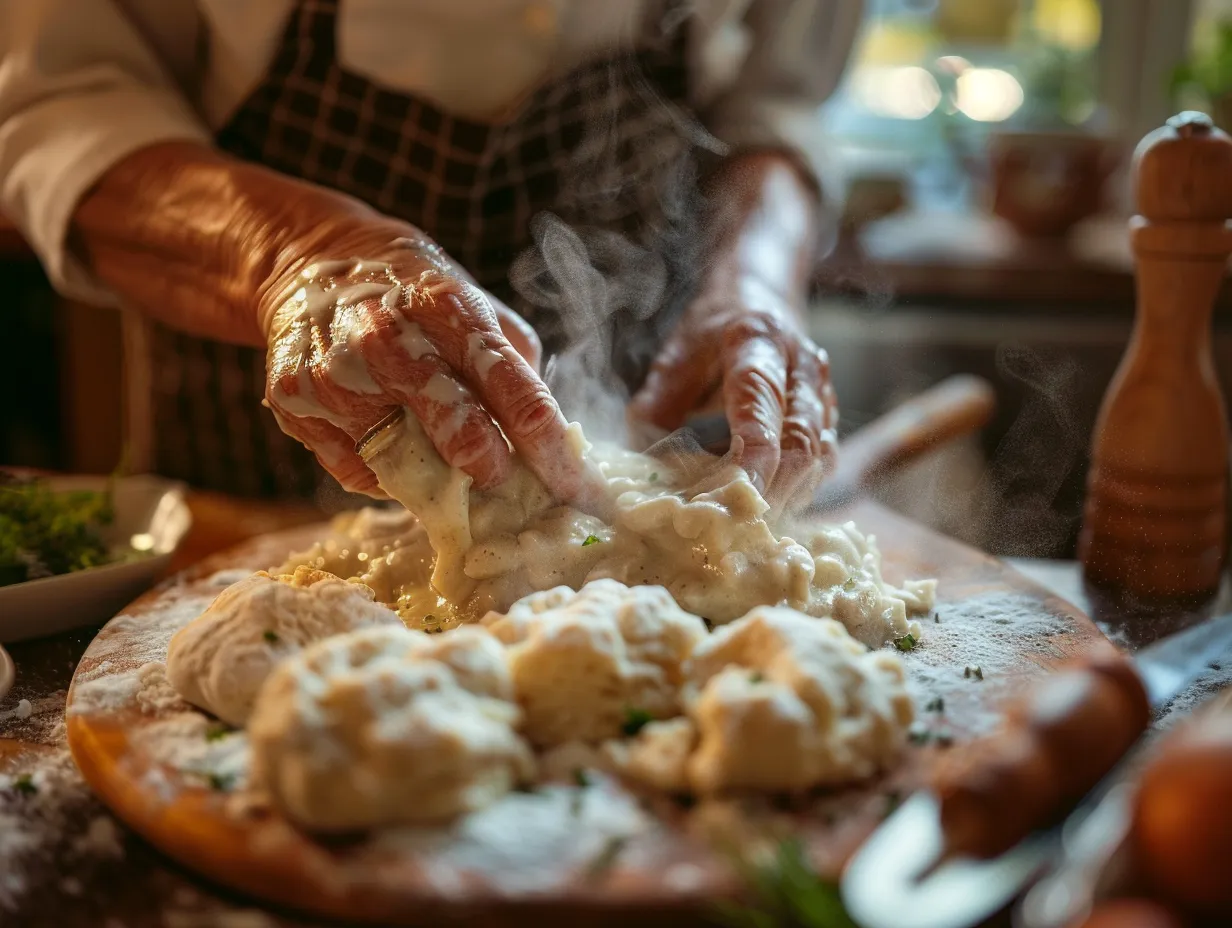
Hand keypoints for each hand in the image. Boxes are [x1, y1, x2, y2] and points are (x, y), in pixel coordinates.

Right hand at [258, 232, 593, 502]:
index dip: (551, 449)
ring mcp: (338, 377)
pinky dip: (385, 471)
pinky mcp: (298, 406)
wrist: (305, 261)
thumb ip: (513, 363)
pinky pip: (361, 472)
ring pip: (407, 465)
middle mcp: (388, 340)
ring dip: (438, 477)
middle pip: (462, 433)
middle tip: (501, 474)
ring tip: (445, 464)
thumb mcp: (470, 302)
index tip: (578, 487)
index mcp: (446, 308)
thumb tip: (551, 439)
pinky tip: (388, 439)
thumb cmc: (409, 292)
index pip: (516, 391)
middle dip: (494, 468)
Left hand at [631, 273, 836, 504]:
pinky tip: (770, 508)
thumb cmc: (713, 332)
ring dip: (789, 495)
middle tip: (740, 526)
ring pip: (818, 454)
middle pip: (800, 437)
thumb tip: (639, 458)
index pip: (761, 401)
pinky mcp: (829, 413)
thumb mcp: (676, 354)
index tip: (737, 496)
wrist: (761, 299)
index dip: (754, 453)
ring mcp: (822, 389)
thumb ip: (658, 401)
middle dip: (774, 488)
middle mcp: (800, 364)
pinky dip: (799, 488)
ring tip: (752, 526)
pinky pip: (823, 459)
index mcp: (757, 340)